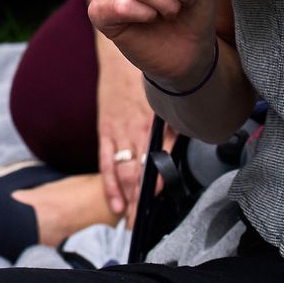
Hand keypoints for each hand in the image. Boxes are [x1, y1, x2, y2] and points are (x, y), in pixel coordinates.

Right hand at [95, 49, 171, 222]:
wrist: (118, 57)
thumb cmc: (146, 77)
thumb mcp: (164, 97)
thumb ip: (173, 124)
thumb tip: (179, 149)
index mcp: (149, 121)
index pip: (152, 158)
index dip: (155, 181)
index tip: (157, 200)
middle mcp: (132, 130)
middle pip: (135, 171)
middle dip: (138, 200)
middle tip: (140, 224)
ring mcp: (116, 132)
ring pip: (121, 171)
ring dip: (126, 198)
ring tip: (129, 221)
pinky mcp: (105, 131)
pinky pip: (105, 163)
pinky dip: (109, 185)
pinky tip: (115, 203)